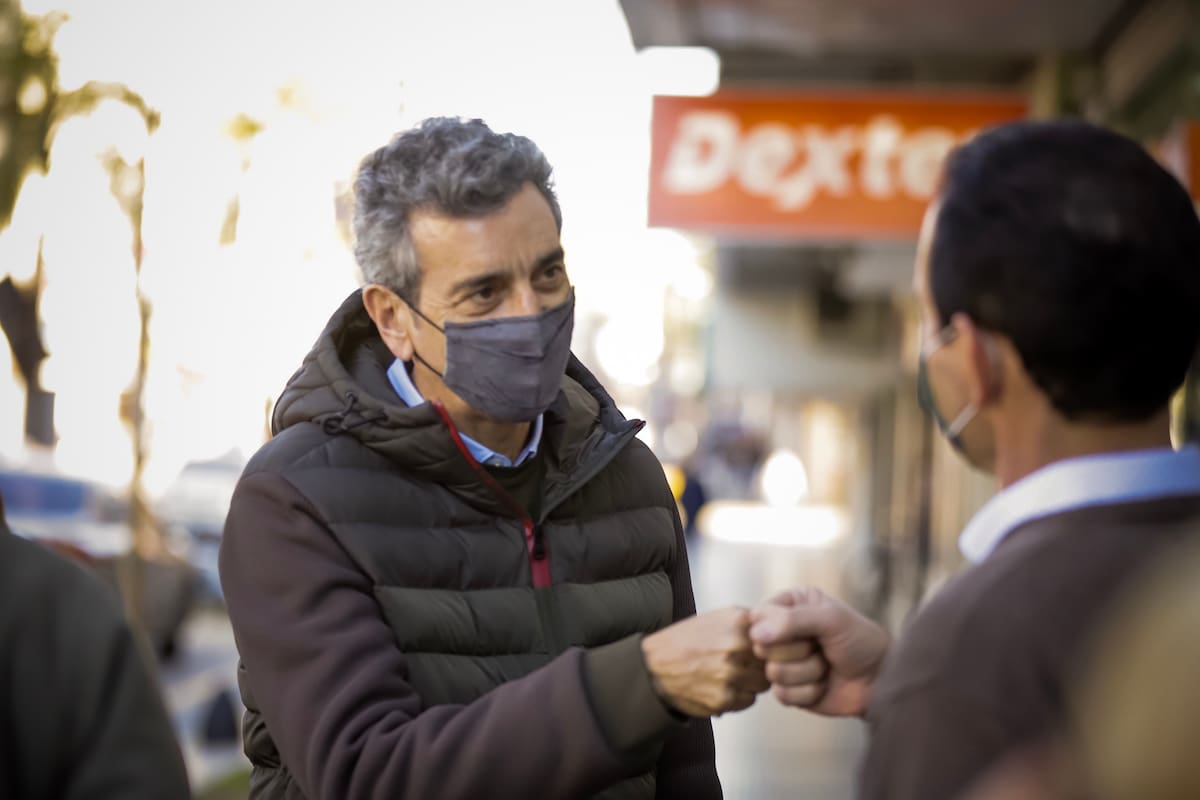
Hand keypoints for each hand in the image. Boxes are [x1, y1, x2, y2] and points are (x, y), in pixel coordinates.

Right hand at [642, 607, 769, 716]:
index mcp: (738, 622)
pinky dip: (739, 697)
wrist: (656, 664)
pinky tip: (722, 686)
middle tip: (746, 664)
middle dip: (761, 665)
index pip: (778, 639)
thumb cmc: (688, 640)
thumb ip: (750, 623)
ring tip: (732, 675)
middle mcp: (736, 647)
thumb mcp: (719, 617)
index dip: (774, 647)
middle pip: (772, 664)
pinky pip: (747, 701)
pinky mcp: (724, 699)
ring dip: (752, 683)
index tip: (767, 650)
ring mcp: (731, 674)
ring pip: (762, 685)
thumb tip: (780, 633)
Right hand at [749, 587, 889, 717]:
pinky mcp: (790, 690)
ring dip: (807, 672)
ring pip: (773, 672)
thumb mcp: (830, 619)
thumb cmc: (861, 641)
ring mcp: (785, 662)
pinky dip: (808, 692)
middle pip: (761, 646)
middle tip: (819, 647)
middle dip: (796, 651)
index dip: (774, 627)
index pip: (759, 616)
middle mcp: (783, 632)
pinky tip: (824, 685)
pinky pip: (782, 695)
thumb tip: (755, 634)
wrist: (882, 680)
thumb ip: (791, 620)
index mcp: (790, 605)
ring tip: (826, 665)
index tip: (803, 630)